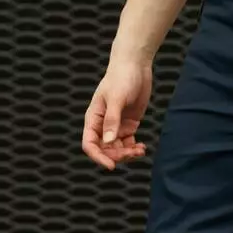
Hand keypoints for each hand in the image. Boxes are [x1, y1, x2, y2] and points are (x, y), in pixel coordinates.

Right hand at [82, 55, 151, 170]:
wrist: (135, 65)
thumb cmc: (122, 78)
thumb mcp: (117, 98)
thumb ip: (113, 120)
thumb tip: (109, 142)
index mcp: (93, 118)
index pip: (90, 144)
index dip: (98, 157)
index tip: (111, 166)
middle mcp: (103, 124)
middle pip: (105, 150)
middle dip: (118, 155)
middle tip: (133, 153)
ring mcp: (116, 125)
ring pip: (118, 148)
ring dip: (128, 154)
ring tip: (140, 151)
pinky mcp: (128, 124)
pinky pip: (129, 142)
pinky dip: (134, 148)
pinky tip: (143, 148)